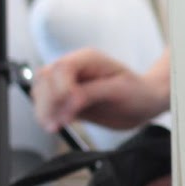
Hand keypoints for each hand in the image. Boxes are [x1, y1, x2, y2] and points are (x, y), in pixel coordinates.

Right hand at [32, 47, 169, 133]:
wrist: (143, 104)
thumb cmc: (138, 92)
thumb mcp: (119, 90)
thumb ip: (91, 94)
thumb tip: (67, 104)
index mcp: (88, 59)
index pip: (61, 68)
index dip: (60, 88)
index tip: (67, 108)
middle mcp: (74, 69)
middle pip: (45, 78)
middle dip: (48, 101)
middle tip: (57, 123)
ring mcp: (67, 84)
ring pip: (41, 92)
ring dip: (43, 110)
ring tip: (54, 126)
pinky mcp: (65, 100)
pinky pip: (46, 105)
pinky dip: (46, 116)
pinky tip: (55, 125)